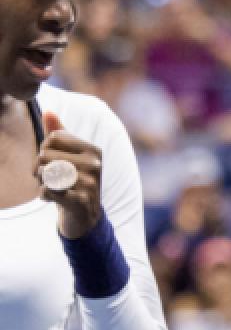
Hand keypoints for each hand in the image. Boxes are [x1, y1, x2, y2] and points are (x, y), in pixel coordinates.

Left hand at [34, 111, 101, 239]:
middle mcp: (94, 164)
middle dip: (38, 167)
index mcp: (92, 149)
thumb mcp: (69, 156)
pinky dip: (43, 195)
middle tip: (45, 177)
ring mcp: (89, 183)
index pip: (53, 137)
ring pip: (46, 172)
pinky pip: (47, 191)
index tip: (47, 161)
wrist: (86, 218)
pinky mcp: (80, 201)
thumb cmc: (74, 182)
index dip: (43, 149)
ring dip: (41, 181)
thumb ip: (59, 133)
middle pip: (46, 155)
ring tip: (49, 186)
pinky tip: (51, 198)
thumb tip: (48, 112)